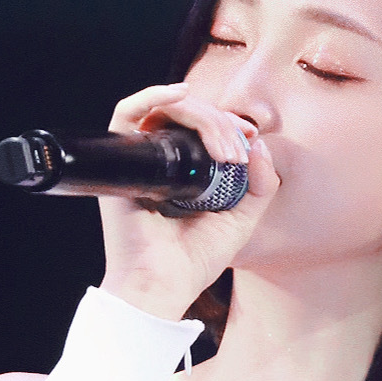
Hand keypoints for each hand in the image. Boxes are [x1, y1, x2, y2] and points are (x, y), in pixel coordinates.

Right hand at [97, 85, 278, 322]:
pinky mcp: (121, 161)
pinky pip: (126, 113)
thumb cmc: (193, 262)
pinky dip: (152, 95)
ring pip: (168, 110)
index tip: (250, 139)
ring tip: (224, 150)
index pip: (205, 126)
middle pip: (190, 116)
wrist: (161, 286)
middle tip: (236, 155)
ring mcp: (140, 159)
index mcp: (186, 171)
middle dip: (222, 125)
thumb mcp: (241, 221)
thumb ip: (260, 185)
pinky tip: (181, 94)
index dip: (229, 124)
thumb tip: (259, 144)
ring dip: (203, 118)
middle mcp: (161, 160)